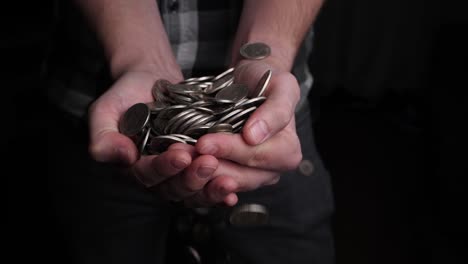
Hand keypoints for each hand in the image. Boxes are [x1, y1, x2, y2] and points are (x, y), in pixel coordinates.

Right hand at [88, 70, 219, 201]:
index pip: (148, 175)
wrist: (152, 81)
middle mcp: (157, 176)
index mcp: (133, 167)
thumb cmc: (127, 96)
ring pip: (193, 192)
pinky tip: (232, 193)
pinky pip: (208, 185)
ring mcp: (179, 173)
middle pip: (174, 189)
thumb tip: (118, 156)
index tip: (181, 154)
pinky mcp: (197, 167)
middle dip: (192, 178)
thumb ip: (103, 135)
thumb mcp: (106, 110)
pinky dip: (220, 192)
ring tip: (228, 179)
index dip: (165, 167)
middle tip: (208, 163)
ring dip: (210, 188)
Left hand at [184, 60, 302, 205]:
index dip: (230, 151)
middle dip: (210, 165)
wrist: (248, 80)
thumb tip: (255, 136)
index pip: (257, 156)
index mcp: (287, 153)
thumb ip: (276, 111)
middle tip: (182, 152)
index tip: (204, 142)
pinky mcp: (228, 174)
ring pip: (223, 183)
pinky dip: (195, 178)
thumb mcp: (282, 86)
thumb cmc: (268, 81)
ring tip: (177, 158)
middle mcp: (270, 171)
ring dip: (198, 174)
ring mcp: (249, 176)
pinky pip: (211, 183)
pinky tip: (179, 169)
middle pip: (239, 176)